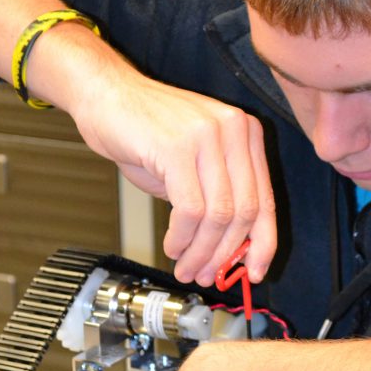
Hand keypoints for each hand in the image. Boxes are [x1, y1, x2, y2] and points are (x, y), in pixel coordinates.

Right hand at [67, 49, 276, 285]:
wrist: (105, 94)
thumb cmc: (145, 131)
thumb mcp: (193, 165)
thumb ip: (217, 199)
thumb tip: (230, 251)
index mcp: (246, 134)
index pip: (265, 199)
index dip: (263, 243)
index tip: (254, 272)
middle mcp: (234, 130)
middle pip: (244, 211)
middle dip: (226, 254)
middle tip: (208, 275)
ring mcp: (207, 135)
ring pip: (218, 215)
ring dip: (201, 251)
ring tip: (187, 267)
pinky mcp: (177, 146)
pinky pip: (190, 209)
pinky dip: (182, 237)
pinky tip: (172, 246)